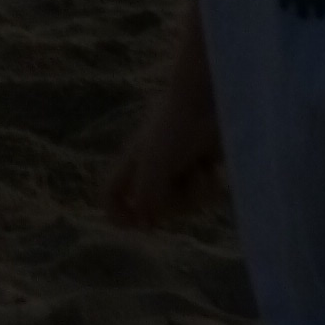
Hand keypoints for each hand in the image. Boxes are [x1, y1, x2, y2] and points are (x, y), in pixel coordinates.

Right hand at [105, 92, 221, 228]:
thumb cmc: (177, 128)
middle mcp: (153, 167)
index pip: (111, 194)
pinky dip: (210, 185)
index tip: (136, 225)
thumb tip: (145, 224)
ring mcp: (179, 167)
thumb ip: (146, 197)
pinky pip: (205, 194)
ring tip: (199, 169)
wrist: (209, 100)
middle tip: (178, 183)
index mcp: (133, 162)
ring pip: (184, 204)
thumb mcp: (154, 165)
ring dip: (195, 191)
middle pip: (156, 209)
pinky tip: (213, 168)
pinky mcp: (202, 165)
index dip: (117, 214)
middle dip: (171, 203)